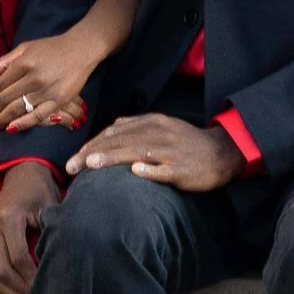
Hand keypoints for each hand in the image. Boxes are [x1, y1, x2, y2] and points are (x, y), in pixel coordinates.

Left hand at [0, 25, 101, 130]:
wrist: (81, 49)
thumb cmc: (52, 47)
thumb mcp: (26, 48)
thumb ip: (6, 61)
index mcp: (25, 62)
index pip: (1, 82)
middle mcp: (34, 77)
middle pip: (8, 96)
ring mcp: (47, 90)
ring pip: (20, 108)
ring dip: (5, 117)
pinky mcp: (59, 100)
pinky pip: (38, 115)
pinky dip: (23, 123)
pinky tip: (12, 128)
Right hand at [0, 159, 58, 293]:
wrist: (21, 175)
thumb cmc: (40, 192)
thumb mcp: (51, 208)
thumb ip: (53, 234)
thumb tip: (61, 267)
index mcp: (9, 217)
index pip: (18, 257)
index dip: (32, 277)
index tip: (47, 288)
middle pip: (0, 271)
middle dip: (20, 291)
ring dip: (9, 293)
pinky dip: (0, 287)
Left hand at [67, 113, 240, 194]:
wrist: (221, 152)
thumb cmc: (187, 142)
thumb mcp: (163, 126)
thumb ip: (138, 125)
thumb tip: (114, 124)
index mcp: (151, 122)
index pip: (115, 131)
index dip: (92, 143)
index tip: (74, 158)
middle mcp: (157, 132)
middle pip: (120, 140)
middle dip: (92, 152)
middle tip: (71, 166)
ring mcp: (169, 150)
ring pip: (136, 152)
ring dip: (112, 157)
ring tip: (91, 164)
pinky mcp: (181, 168)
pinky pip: (163, 169)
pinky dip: (149, 169)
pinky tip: (136, 172)